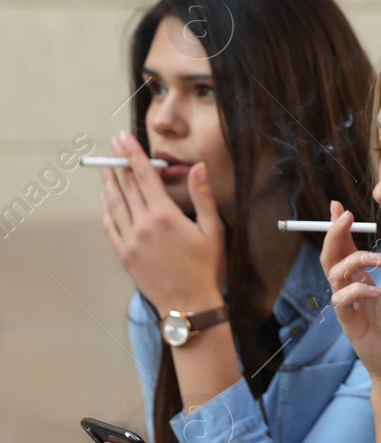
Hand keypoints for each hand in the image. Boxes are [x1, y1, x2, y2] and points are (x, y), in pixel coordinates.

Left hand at [99, 133, 225, 312]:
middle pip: (126, 186)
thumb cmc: (206, 268)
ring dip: (109, 182)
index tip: (123, 138)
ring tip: (105, 167)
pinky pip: (109, 225)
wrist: (189, 304)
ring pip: (114, 204)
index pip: (144, 177)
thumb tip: (198, 168)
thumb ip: (202, 196)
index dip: (132, 155)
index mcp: (164, 216)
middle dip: (118, 162)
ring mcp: (130, 240)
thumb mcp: (212, 230)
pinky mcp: (124, 254)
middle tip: (112, 145)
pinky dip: (105, 208)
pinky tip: (105, 199)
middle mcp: (142, 225)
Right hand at [321, 200, 380, 388]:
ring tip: (378, 259)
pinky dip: (358, 291)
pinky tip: (377, 291)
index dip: (340, 229)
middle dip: (334, 234)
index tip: (338, 206)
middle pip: (331, 257)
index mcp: (362, 283)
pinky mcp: (350, 324)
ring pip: (334, 275)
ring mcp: (348, 308)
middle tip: (343, 215)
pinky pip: (343, 301)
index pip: (345, 251)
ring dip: (354, 260)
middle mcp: (350, 293)